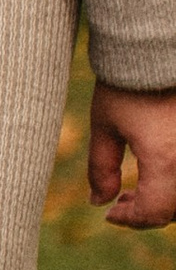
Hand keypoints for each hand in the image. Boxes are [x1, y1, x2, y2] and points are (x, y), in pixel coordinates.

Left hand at [88, 83, 175, 230]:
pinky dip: (174, 183)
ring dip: (164, 201)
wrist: (157, 48)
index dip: (131, 220)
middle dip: (147, 213)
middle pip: (175, 210)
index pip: (154, 212)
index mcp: (166, 160)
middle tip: (121, 203)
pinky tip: (156, 173)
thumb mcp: (105, 127)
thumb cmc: (127, 83)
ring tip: (135, 190)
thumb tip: (100, 202)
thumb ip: (101, 169)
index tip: (110, 214)